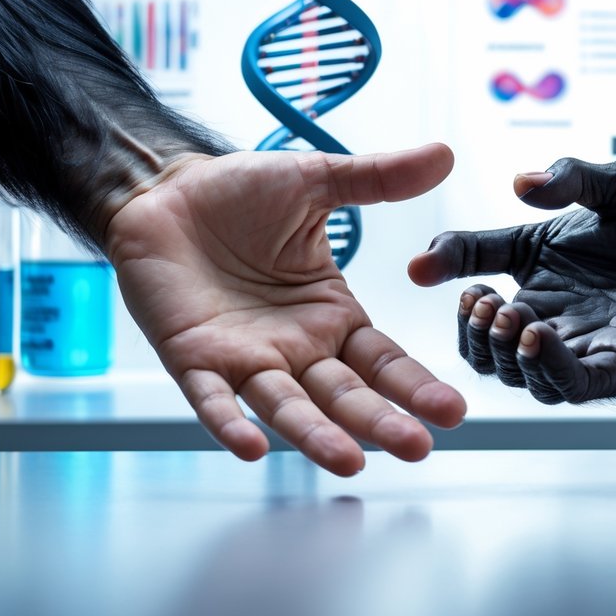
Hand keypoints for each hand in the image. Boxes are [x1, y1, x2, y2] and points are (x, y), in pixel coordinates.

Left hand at [104, 143, 466, 475]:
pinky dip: (230, 423)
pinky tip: (252, 446)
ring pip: (288, 406)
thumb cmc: (239, 192)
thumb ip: (379, 178)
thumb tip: (443, 155)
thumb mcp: (318, 182)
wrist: (163, 190)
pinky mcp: (194, 359)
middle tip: (417, 447)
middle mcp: (296, 349)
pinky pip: (213, 399)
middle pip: (346, 396)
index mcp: (331, 316)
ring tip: (349, 460)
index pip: (383, 362)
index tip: (452, 411)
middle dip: (381, 423)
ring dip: (317, 436)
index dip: (416, 386)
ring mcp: (245, 360)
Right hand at [407, 158, 615, 403]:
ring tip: (507, 315)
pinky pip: (568, 384)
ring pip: (517, 373)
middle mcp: (553, 313)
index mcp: (540, 270)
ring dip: (499, 349)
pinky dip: (545, 366)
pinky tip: (539, 335)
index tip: (423, 265)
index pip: (476, 267)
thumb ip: (569, 175)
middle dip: (469, 329)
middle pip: (484, 344)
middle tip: (480, 301)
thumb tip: (520, 182)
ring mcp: (582, 346)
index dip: (444, 264)